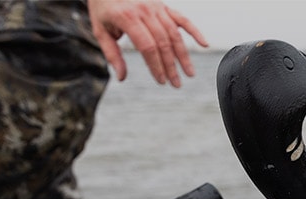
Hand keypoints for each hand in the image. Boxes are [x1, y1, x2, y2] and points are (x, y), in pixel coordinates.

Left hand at [87, 0, 208, 87]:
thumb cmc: (103, 8)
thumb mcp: (100, 31)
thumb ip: (112, 54)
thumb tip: (122, 77)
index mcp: (127, 17)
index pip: (147, 46)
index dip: (156, 65)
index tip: (161, 81)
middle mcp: (145, 11)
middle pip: (163, 42)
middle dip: (171, 65)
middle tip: (176, 83)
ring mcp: (156, 7)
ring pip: (174, 33)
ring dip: (183, 55)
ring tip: (189, 72)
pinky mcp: (164, 5)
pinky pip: (182, 18)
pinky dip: (194, 31)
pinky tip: (204, 44)